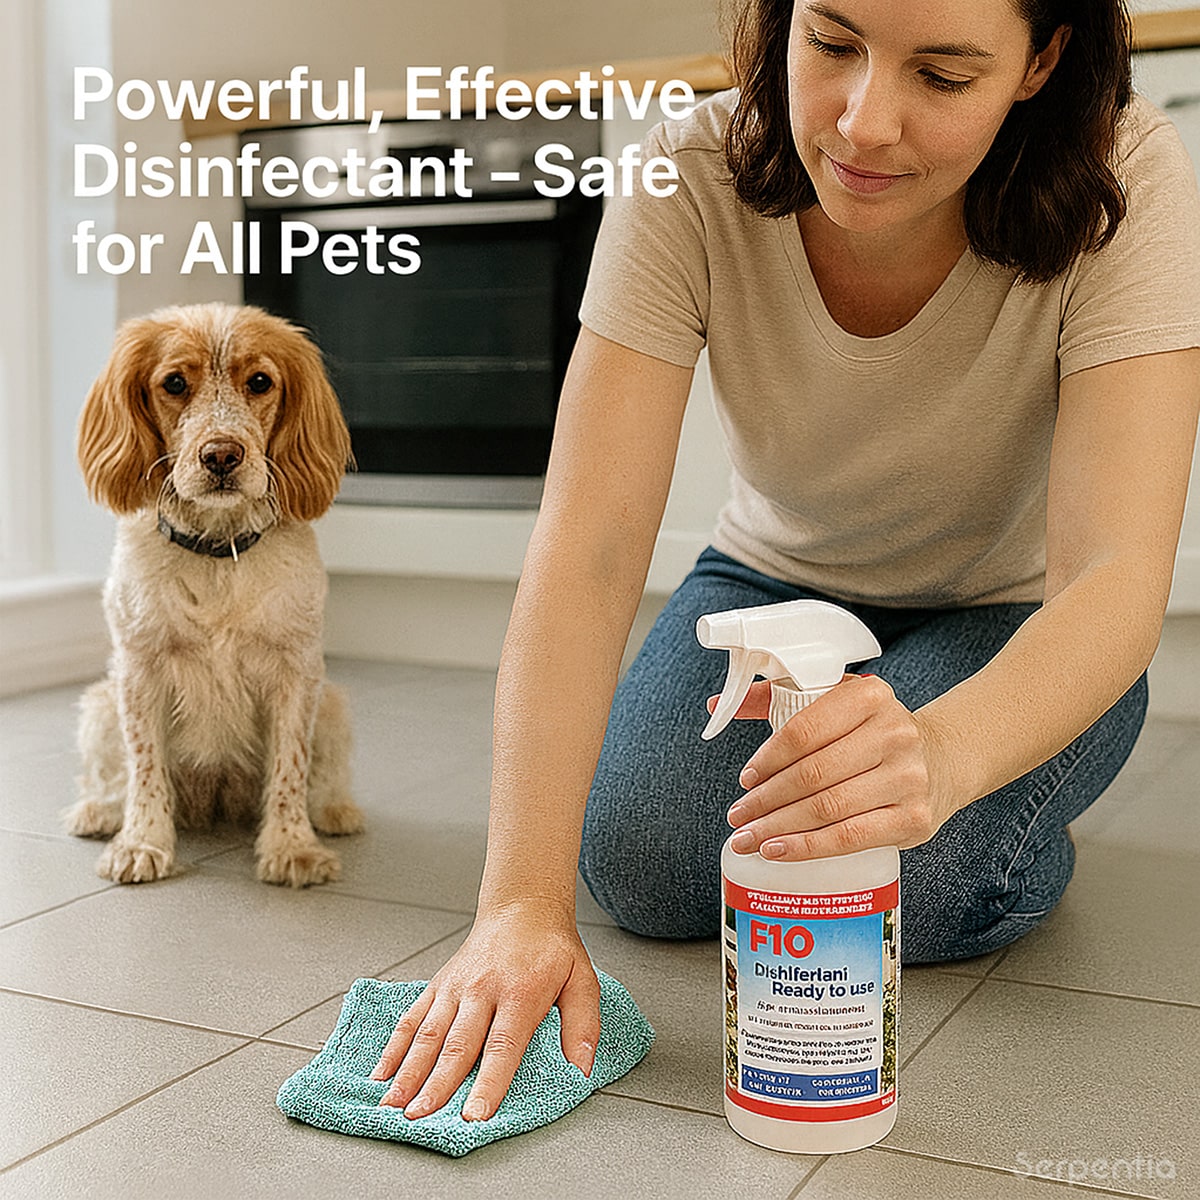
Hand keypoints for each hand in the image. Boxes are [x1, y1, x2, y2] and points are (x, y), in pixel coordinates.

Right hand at [369, 902, 600, 1120]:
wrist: (522, 907)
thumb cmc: (551, 948)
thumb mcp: (582, 980)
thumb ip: (583, 1025)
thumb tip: (581, 1070)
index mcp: (519, 993)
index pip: (502, 1045)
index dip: (488, 1083)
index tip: (475, 1115)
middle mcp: (481, 990)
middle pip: (457, 1044)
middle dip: (436, 1085)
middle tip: (419, 1118)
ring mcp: (455, 987)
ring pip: (428, 1033)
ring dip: (408, 1071)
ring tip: (392, 1104)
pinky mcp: (438, 984)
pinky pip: (412, 1017)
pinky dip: (394, 1047)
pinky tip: (381, 1074)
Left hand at [715, 674, 957, 860]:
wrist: (942, 759)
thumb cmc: (872, 731)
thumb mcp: (835, 702)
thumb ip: (777, 698)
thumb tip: (716, 706)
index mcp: (870, 696)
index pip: (805, 730)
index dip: (768, 758)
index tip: (745, 779)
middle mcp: (894, 734)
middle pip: (812, 774)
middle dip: (766, 800)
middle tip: (737, 816)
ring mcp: (907, 778)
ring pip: (827, 809)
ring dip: (779, 828)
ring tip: (748, 838)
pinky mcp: (913, 819)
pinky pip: (850, 837)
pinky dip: (808, 847)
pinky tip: (778, 850)